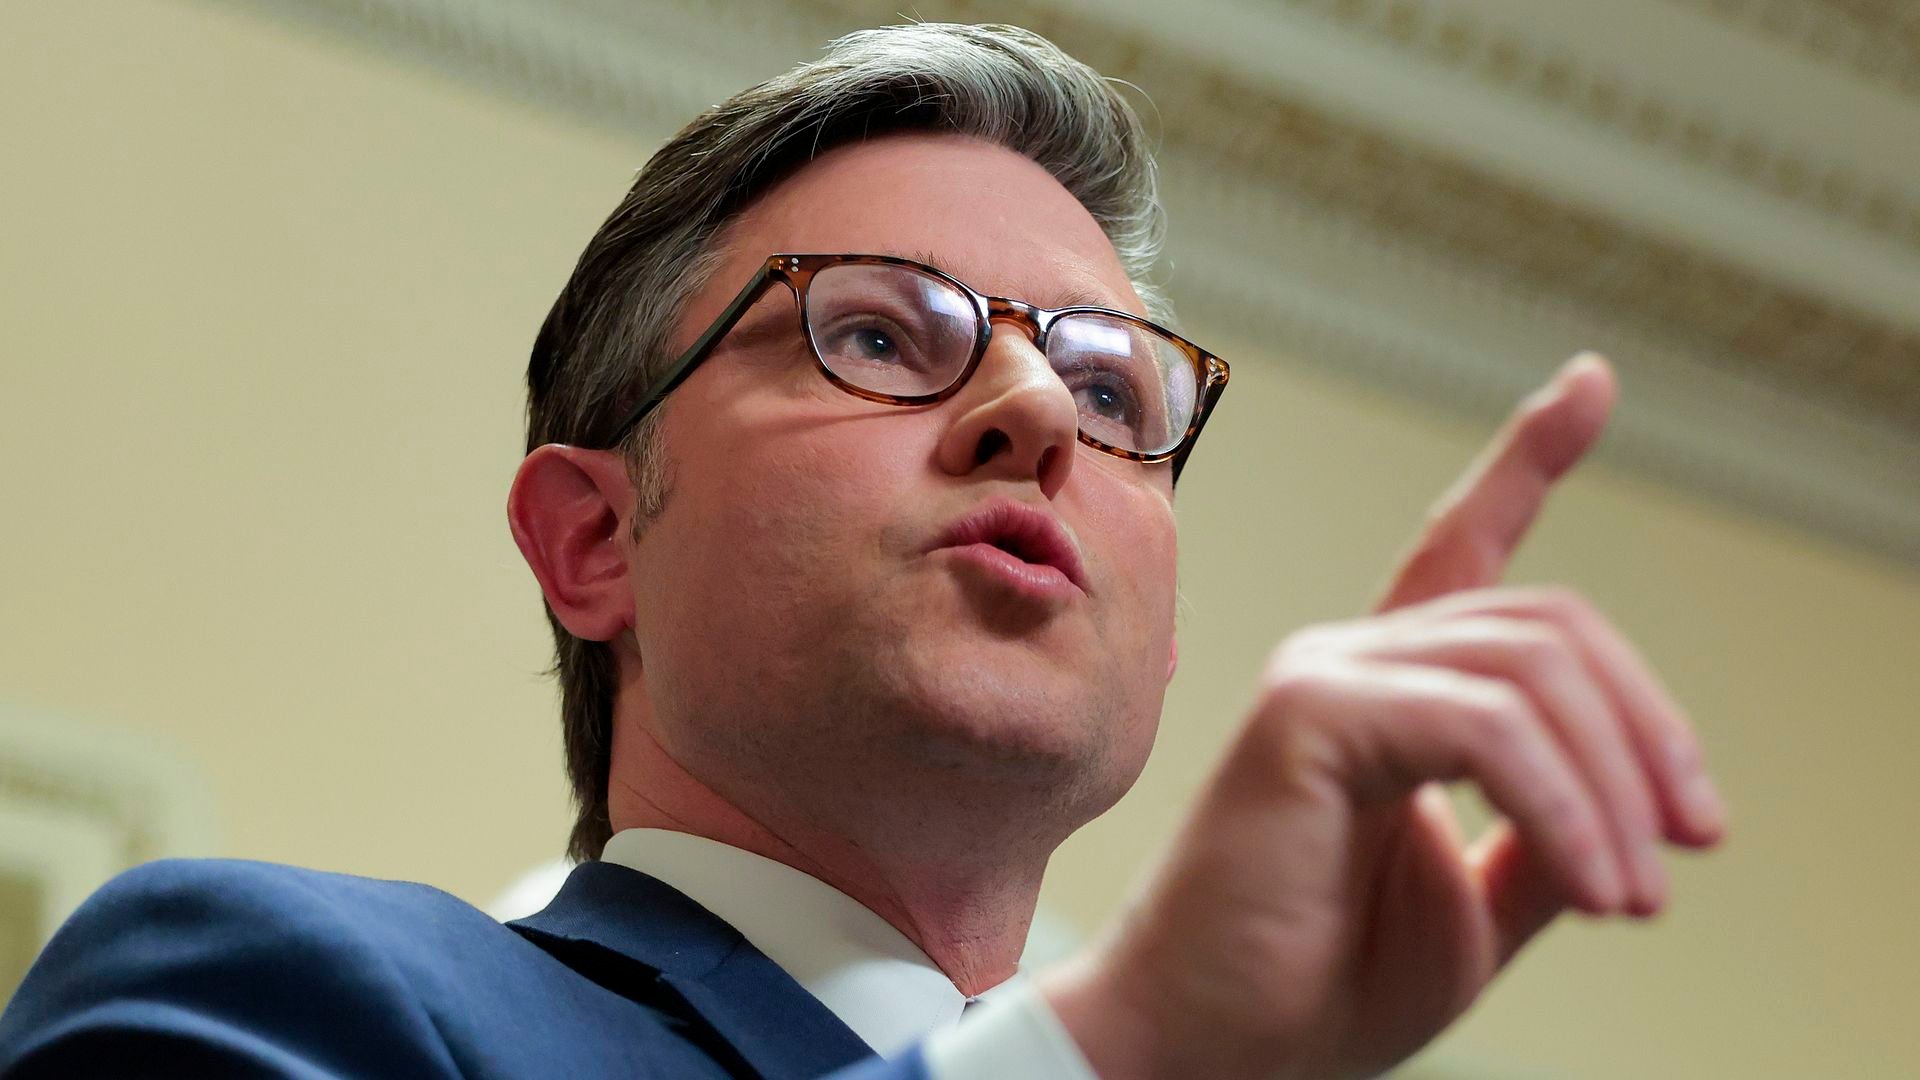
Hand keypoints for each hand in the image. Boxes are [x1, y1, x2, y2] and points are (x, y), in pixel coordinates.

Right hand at [1041, 353, 1728, 1079]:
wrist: (1214, 1050)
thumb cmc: (1320, 982)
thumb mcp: (1477, 903)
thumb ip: (1547, 835)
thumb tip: (1639, 806)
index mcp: (1390, 690)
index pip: (1465, 545)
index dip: (1528, 459)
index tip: (1588, 381)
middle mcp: (1351, 657)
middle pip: (1553, 628)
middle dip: (1651, 732)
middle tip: (1685, 848)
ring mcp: (1324, 673)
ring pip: (1532, 672)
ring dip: (1617, 791)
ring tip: (1634, 895)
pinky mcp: (1306, 713)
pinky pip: (1484, 729)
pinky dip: (1565, 808)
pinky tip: (1594, 885)